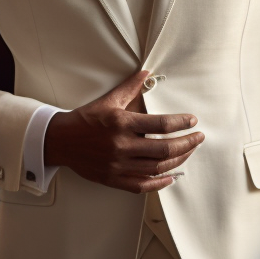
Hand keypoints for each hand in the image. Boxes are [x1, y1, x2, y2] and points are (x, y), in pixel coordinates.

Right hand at [43, 69, 203, 193]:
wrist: (61, 141)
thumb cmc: (85, 120)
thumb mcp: (108, 100)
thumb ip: (130, 88)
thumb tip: (146, 73)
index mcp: (121, 124)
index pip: (160, 124)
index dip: (181, 123)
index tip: (192, 120)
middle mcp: (121, 146)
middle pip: (164, 148)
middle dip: (187, 143)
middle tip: (198, 137)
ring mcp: (118, 165)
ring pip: (157, 167)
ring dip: (178, 160)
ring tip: (188, 152)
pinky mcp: (113, 179)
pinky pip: (142, 185)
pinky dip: (160, 183)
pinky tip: (171, 176)